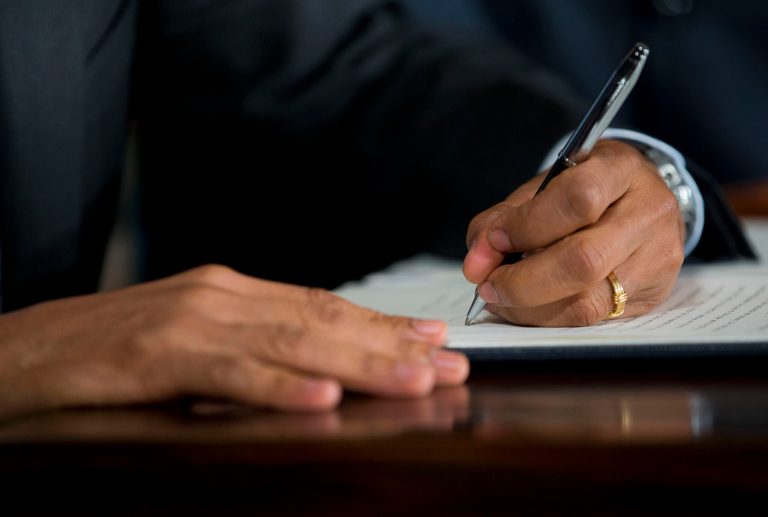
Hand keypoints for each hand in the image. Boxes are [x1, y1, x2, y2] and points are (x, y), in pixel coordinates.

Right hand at [0, 265, 468, 418]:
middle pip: (321, 319)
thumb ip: (249, 346)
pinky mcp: (155, 352)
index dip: (382, 324)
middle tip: (449, 363)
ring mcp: (189, 319)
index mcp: (232, 292)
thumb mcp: (192, 342)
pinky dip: (279, 385)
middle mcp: (221, 295)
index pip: (322, 306)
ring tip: (415, 380)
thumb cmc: (110, 352)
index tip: (433, 341)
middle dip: (390, 344)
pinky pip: (229, 372)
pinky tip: (322, 399)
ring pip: (290, 341)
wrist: (21, 352)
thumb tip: (315, 368)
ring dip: (358, 362)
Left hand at [463, 140, 684, 325]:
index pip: (577, 200)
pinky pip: (592, 318)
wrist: (644, 200)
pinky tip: (527, 306)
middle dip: (522, 281)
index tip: (493, 241)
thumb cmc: (587, 188)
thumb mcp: (546, 184)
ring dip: (529, 306)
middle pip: (583, 260)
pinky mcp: (654, 293)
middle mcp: (648, 213)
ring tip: (502, 297)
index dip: (527, 226)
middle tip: (487, 283)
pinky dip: (548, 316)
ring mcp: (657, 257)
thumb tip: (477, 262)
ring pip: (587, 301)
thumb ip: (504, 218)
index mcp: (620, 170)